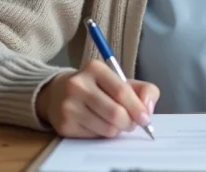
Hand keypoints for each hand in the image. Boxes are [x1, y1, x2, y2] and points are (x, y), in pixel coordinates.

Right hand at [36, 60, 158, 138]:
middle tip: (131, 124)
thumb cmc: (98, 88)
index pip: (121, 91)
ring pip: (107, 128)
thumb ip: (143, 90)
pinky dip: (103, 135)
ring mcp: (69, 106)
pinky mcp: (64, 125)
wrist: (58, 93)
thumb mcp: (120, 80)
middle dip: (129, 122)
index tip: (145, 118)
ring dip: (117, 130)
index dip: (137, 108)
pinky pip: (94, 137)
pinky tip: (99, 125)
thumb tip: (148, 108)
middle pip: (115, 113)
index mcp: (95, 69)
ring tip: (115, 123)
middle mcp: (78, 85)